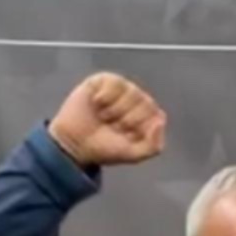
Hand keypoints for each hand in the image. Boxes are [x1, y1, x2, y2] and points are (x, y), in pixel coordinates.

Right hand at [47, 74, 166, 168]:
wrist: (75, 143)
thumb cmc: (105, 148)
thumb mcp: (134, 154)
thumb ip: (154, 145)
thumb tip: (160, 121)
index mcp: (149, 116)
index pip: (157, 116)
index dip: (140, 130)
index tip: (127, 137)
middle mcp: (139, 99)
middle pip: (145, 104)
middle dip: (127, 121)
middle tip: (113, 127)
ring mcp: (123, 88)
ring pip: (132, 93)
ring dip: (114, 111)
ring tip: (104, 117)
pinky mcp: (105, 80)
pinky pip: (114, 83)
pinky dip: (105, 98)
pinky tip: (97, 104)